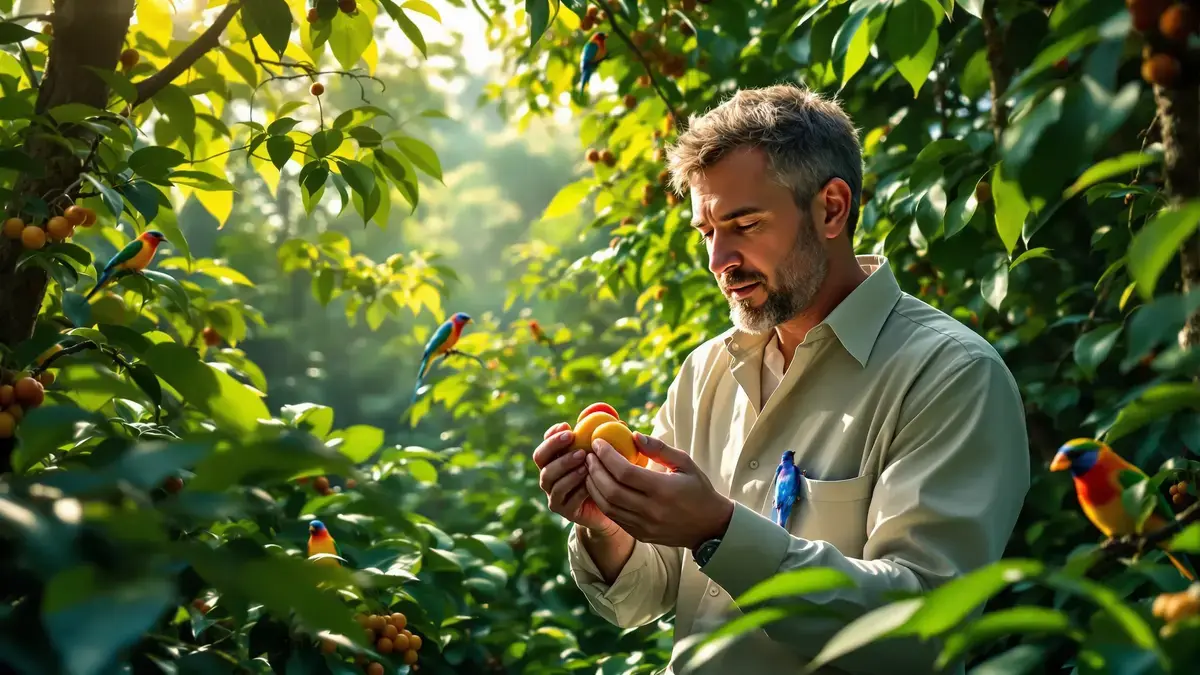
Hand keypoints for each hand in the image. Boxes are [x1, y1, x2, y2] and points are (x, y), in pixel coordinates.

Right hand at [533, 422, 621, 535]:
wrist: (614, 507)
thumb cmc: (611, 475)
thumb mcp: (612, 455)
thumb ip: (610, 438)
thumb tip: (618, 419)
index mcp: (556, 459)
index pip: (546, 442)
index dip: (553, 434)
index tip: (568, 426)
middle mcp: (550, 475)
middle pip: (540, 458)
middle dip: (554, 446)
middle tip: (573, 438)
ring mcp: (554, 494)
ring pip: (549, 478)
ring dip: (565, 467)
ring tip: (584, 462)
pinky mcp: (564, 510)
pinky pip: (565, 499)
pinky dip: (576, 489)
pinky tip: (590, 482)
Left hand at [584, 432, 733, 548]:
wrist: (709, 526)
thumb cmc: (697, 489)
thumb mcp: (685, 463)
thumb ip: (659, 448)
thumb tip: (633, 435)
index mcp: (663, 490)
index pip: (625, 472)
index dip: (607, 456)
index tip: (598, 443)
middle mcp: (651, 510)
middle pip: (611, 490)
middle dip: (595, 470)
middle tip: (589, 455)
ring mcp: (644, 525)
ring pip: (608, 506)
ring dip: (594, 486)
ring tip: (589, 469)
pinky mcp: (640, 534)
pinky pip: (614, 517)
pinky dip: (602, 501)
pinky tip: (599, 486)